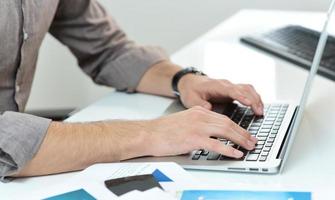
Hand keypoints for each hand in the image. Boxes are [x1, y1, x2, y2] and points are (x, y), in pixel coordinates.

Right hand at [143, 106, 257, 157]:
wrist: (148, 133)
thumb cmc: (163, 130)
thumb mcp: (184, 121)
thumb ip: (198, 125)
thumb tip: (212, 136)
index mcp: (198, 111)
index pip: (223, 117)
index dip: (237, 126)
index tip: (245, 133)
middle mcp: (200, 116)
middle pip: (228, 123)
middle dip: (243, 132)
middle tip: (252, 141)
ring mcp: (197, 126)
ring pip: (225, 131)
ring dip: (240, 139)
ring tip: (249, 147)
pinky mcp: (193, 138)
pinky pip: (216, 144)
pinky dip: (228, 149)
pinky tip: (236, 153)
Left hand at [178, 74, 263, 114]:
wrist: (189, 82)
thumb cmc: (191, 91)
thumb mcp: (191, 99)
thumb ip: (200, 104)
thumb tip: (210, 109)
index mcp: (216, 86)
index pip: (231, 90)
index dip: (241, 96)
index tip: (249, 104)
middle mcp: (225, 85)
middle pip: (244, 88)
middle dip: (253, 99)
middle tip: (259, 112)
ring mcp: (230, 87)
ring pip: (248, 89)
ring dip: (256, 99)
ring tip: (261, 112)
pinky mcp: (232, 91)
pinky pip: (247, 91)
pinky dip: (254, 98)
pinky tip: (258, 108)